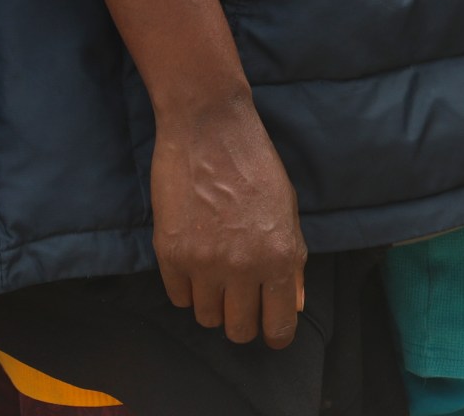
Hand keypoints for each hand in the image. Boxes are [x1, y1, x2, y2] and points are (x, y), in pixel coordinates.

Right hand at [149, 98, 307, 347]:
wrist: (208, 128)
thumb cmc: (255, 164)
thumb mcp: (287, 210)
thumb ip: (292, 262)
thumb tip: (294, 303)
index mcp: (281, 256)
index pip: (279, 326)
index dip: (275, 334)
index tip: (269, 329)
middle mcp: (244, 266)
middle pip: (238, 330)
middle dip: (242, 321)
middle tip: (240, 300)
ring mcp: (204, 262)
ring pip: (206, 318)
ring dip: (213, 303)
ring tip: (216, 275)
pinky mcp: (170, 253)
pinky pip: (178, 297)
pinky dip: (187, 287)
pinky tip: (195, 262)